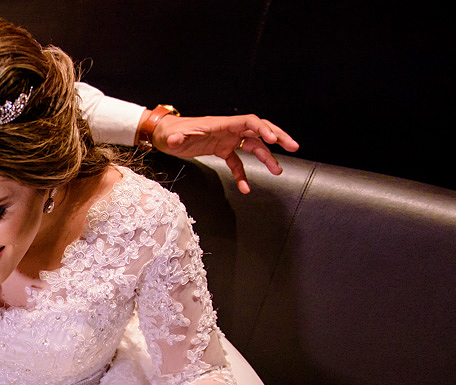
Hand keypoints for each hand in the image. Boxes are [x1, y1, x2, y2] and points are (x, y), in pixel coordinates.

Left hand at [153, 114, 299, 193]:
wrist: (164, 136)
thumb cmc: (170, 133)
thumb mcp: (174, 136)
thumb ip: (179, 138)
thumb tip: (177, 139)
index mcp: (222, 124)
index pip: (249, 122)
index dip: (262, 129)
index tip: (273, 140)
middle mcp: (228, 130)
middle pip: (259, 131)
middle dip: (278, 137)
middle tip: (293, 147)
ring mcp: (227, 140)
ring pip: (253, 147)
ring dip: (266, 158)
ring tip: (277, 171)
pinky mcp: (221, 150)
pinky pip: (237, 162)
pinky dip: (242, 174)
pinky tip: (246, 187)